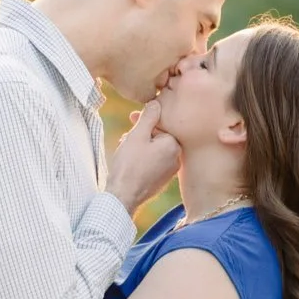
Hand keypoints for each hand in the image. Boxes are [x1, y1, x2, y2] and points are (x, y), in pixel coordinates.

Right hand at [106, 98, 180, 215]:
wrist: (123, 196)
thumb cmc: (129, 165)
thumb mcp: (137, 134)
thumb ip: (149, 116)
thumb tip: (156, 102)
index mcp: (174, 145)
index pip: (161, 125)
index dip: (145, 121)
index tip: (131, 119)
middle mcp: (176, 159)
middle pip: (158, 137)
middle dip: (141, 134)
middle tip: (126, 136)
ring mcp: (169, 172)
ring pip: (154, 150)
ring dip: (140, 146)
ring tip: (125, 149)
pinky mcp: (161, 181)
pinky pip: (153, 163)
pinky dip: (142, 159)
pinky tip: (129, 162)